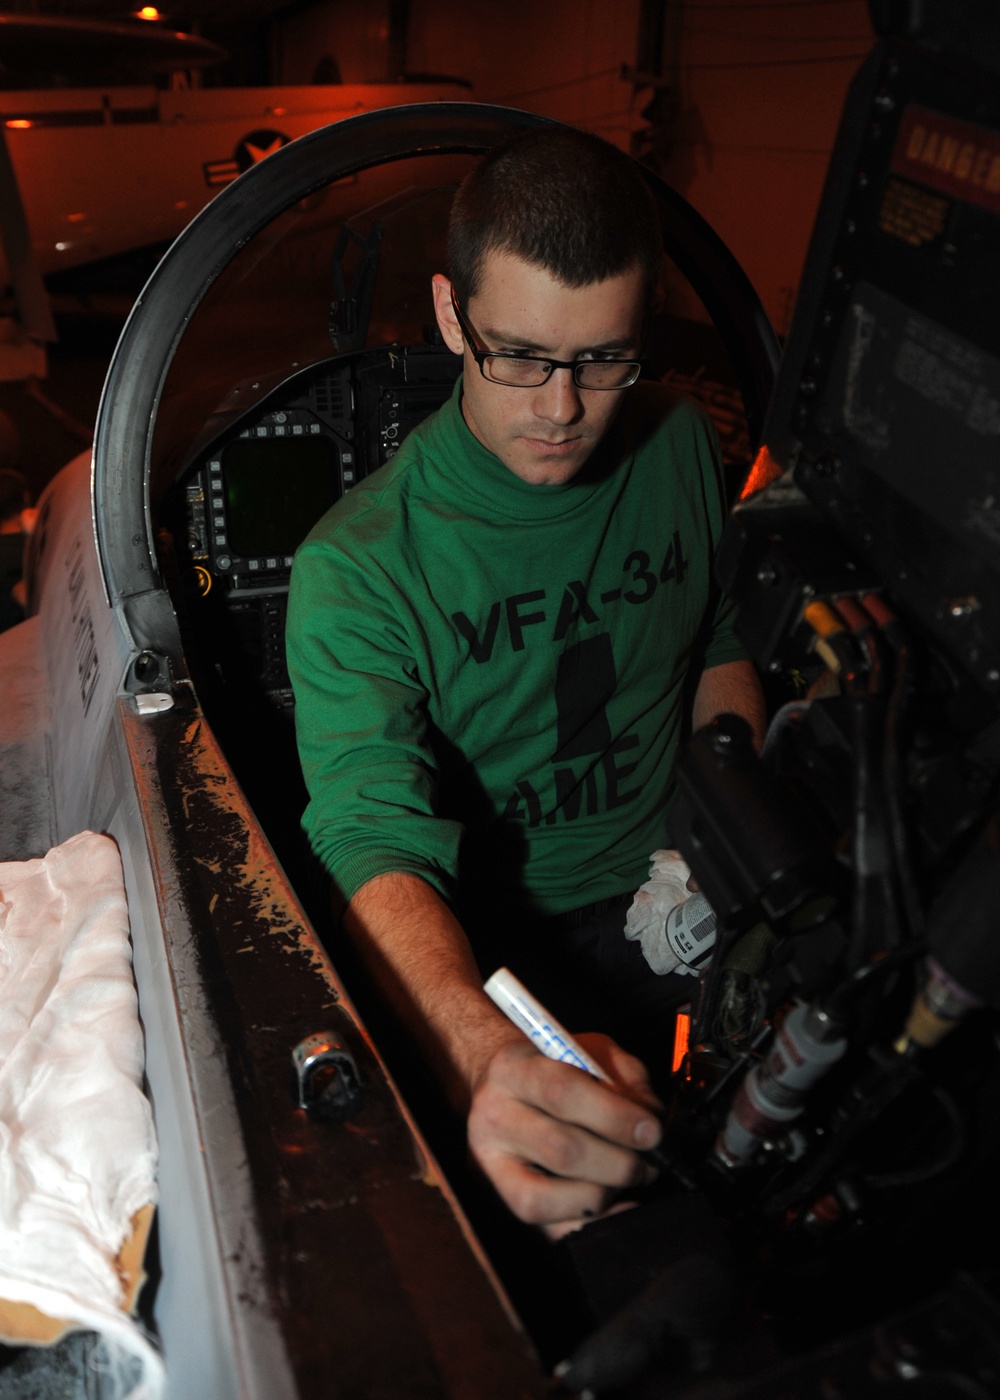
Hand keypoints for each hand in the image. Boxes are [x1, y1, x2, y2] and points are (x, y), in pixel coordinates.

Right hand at [466, 1033, 662, 1231]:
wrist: (500, 1084)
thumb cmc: (555, 1067)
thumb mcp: (590, 1050)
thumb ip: (625, 1077)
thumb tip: (650, 1120)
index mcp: (513, 1067)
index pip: (562, 1091)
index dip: (614, 1116)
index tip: (652, 1131)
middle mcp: (493, 1115)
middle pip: (560, 1150)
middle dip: (619, 1163)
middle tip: (649, 1162)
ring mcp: (491, 1163)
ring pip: (545, 1198)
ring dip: (602, 1194)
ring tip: (625, 1178)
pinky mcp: (502, 1200)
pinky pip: (547, 1229)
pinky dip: (590, 1223)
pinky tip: (616, 1204)